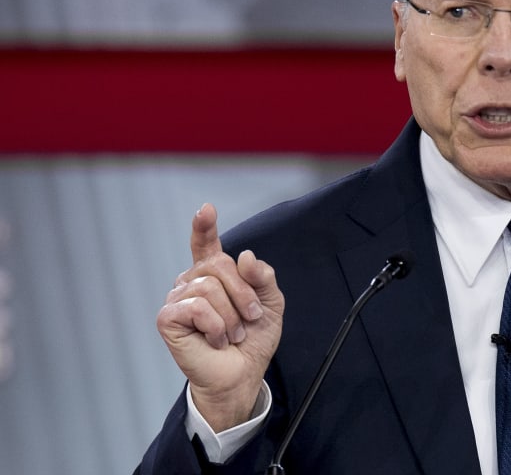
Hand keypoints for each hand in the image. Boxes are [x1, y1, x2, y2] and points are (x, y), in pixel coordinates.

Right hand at [156, 203, 284, 431]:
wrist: (243, 374)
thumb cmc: (253, 339)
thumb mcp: (270, 303)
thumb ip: (262, 276)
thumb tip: (244, 255)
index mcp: (214, 274)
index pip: (205, 244)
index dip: (204, 226)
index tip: (206, 209)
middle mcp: (192, 282)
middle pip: (219, 265)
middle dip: (244, 294)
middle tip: (251, 319)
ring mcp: (177, 299)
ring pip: (209, 287)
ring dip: (231, 316)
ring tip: (232, 334)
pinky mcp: (167, 318)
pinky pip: (197, 306)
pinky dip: (215, 325)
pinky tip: (215, 340)